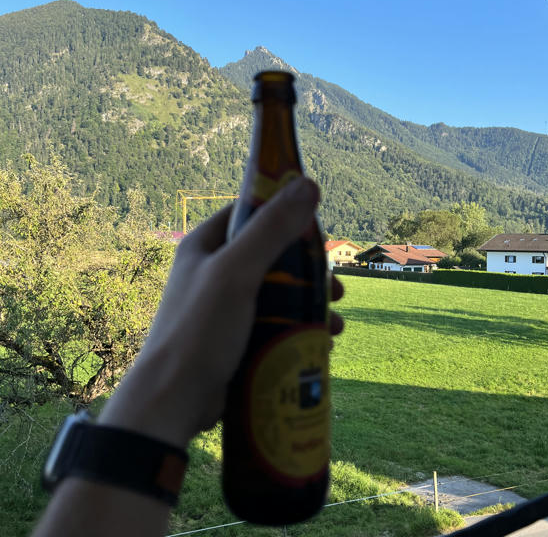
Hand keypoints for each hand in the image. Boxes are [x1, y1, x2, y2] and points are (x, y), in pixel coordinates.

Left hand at [98, 177, 343, 447]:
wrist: (174, 399)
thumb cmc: (200, 328)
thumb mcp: (237, 272)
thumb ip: (271, 229)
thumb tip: (308, 185)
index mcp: (205, 245)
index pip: (248, 213)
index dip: (283, 214)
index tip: (317, 228)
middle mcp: (214, 270)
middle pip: (271, 256)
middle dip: (307, 271)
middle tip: (335, 287)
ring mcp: (224, 305)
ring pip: (277, 293)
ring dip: (309, 304)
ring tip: (335, 322)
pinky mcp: (235, 335)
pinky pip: (273, 322)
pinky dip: (297, 327)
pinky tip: (320, 342)